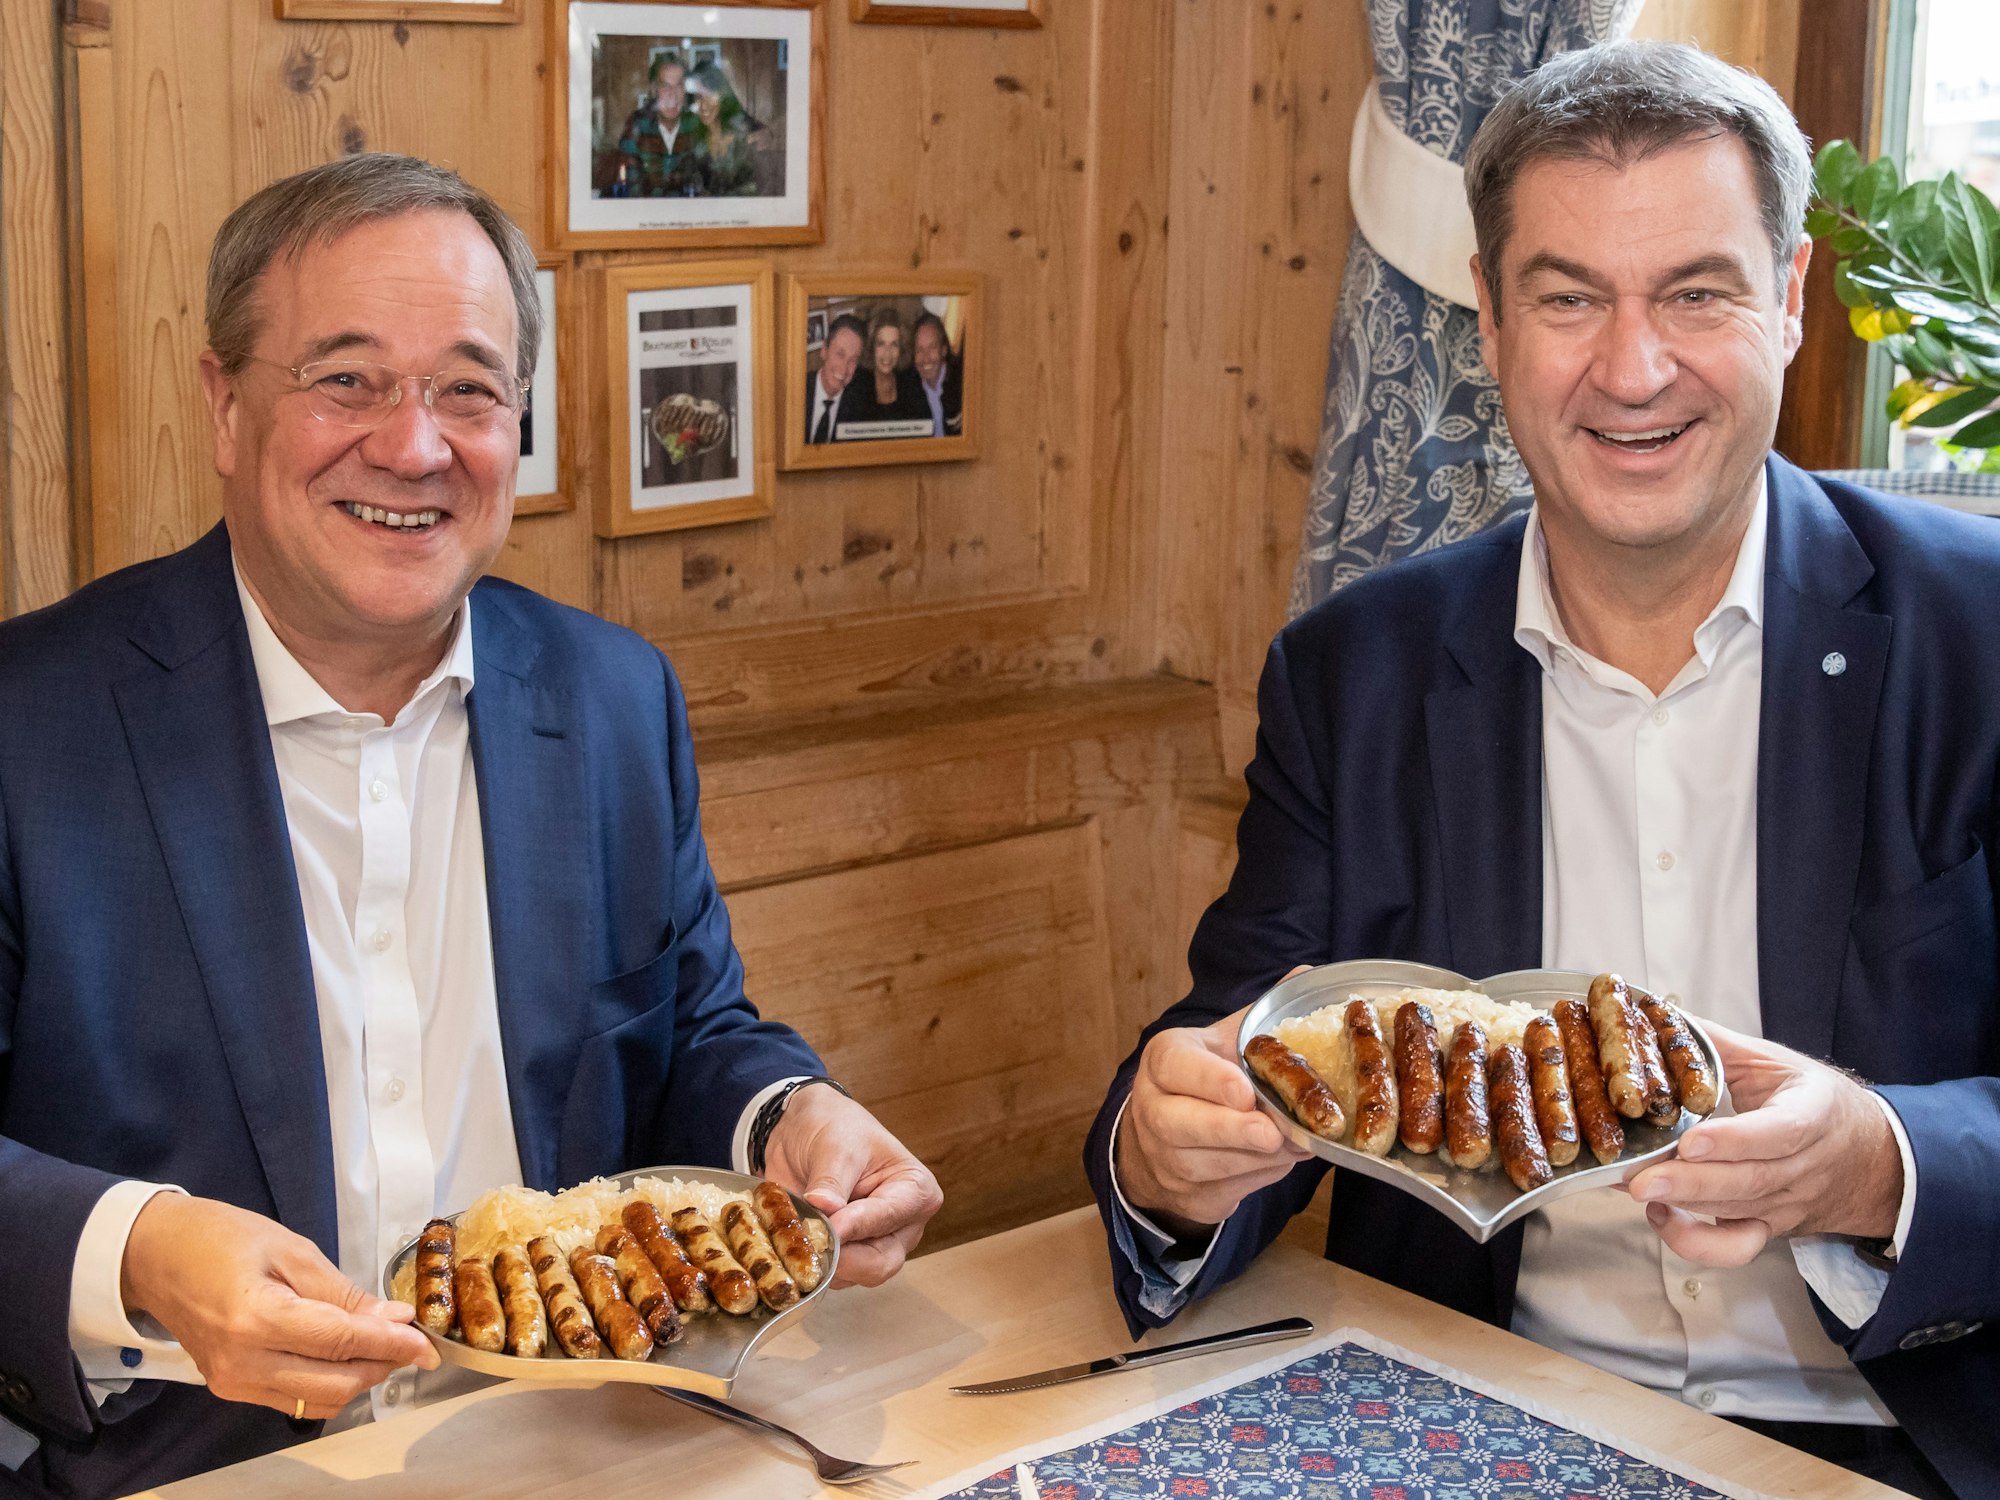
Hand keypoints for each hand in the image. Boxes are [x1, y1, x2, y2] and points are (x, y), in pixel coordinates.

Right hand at [121, 1194, 437, 1418]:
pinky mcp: (230, 1389)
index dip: (392, 1345)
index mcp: (256, 1318)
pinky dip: (330, 1384)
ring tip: (382, 1347)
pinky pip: (294, 1401)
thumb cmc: (219, 1239)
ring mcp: (233, 1382)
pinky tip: (347, 1357)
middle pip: (336, 1382)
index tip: (426, 1346)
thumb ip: (343, 1293)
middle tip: (411, 1343)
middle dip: (382, 1365)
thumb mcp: (291, 1250)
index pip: (342, 1343)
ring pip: (319, 1401)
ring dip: (360, 1379)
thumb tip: (393, 1320)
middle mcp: (242, 1362)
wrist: (155, 1256)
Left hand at [763, 1086, 941, 1288]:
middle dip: (842, 1257)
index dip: (857, 1226)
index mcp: (915, 1191)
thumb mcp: (834, 1146)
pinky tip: (790, 1239)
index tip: (829, 1225)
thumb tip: (825, 1209)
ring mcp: (874, 1246)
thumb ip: (832, 1182)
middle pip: (880, 1263)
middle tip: (809, 1240)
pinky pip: (829, 1275)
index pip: (890, 1218)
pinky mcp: (845, 1258)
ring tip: (794, 1230)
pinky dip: (807, 1262)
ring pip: (852, 1276)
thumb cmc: (833, 1127)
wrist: (802, 1130)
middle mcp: (902, 1227)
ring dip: (819, 1260)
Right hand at [1115, 981, 1313, 1237]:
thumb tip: (1308, 972)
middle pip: (1181, 1125)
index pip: (1175, 1067)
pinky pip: (1225, 1190)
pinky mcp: (1185, 1194)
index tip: (1245, 1092)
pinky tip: (1282, 1160)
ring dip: (1256, 1158)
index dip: (1209, 1081)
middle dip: (1230, 1131)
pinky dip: (1260, 1178)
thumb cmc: (1209, 1078)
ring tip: (1296, 1143)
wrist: (1164, 1138)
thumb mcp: (1228, 1041)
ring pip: (1207, 1163)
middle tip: (1273, 1133)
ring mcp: (1164, 1156)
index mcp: (1165, 1061)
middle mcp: (1154, 1108)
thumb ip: (1262, 1014)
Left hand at [1624, 1021, 1903, 1266]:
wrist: (1873, 1159)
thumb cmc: (1816, 1102)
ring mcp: (1785, 1203)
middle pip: (1747, 1183)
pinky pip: (1735, 1249)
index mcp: (1812, 1115)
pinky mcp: (1769, 1228)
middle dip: (1688, 1183)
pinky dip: (1695, 1243)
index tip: (1690, 1141)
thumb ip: (1718, 1044)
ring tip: (1632, 1187)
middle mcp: (1802, 1168)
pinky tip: (1660, 1215)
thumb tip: (1659, 1018)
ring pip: (1734, 1212)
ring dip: (1680, 1204)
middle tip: (1638, 1179)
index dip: (1735, 1141)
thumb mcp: (1776, 1063)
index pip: (1780, 1133)